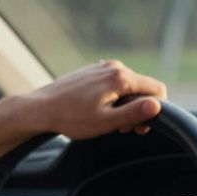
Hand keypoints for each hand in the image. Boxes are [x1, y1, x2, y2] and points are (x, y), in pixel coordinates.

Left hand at [15, 59, 166, 139]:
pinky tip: (97, 110)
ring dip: (124, 105)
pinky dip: (112, 97)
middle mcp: (113, 66)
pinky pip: (112, 83)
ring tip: (106, 120)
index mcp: (120, 77)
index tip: (139, 127)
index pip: (156, 88)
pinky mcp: (91, 71)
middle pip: (142, 88)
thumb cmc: (71, 118)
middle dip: (137, 109)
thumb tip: (157, 105)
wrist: (39, 109)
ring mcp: (101, 67)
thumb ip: (134, 112)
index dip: (155, 110)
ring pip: (127, 86)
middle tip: (120, 128)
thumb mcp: (106, 121)